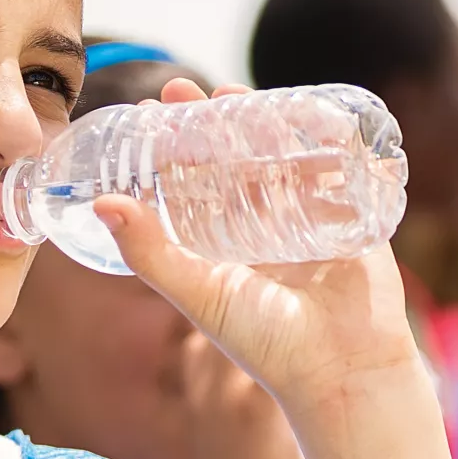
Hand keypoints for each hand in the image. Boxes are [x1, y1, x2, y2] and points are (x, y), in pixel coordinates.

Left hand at [101, 78, 422, 409]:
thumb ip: (150, 253)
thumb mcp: (199, 294)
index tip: (155, 110)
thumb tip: (102, 205)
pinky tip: (311, 110)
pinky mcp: (355, 216)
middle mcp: (266, 228)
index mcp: (228, 245)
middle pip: (240, 158)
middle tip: (192, 87)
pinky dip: (331, 137)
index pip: (197, 181)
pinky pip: (343, 167)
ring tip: (239, 91)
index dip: (177, 146)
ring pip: (287, 156)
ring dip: (268, 121)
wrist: (341, 371)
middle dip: (219, 121)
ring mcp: (312, 219)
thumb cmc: (268, 344)